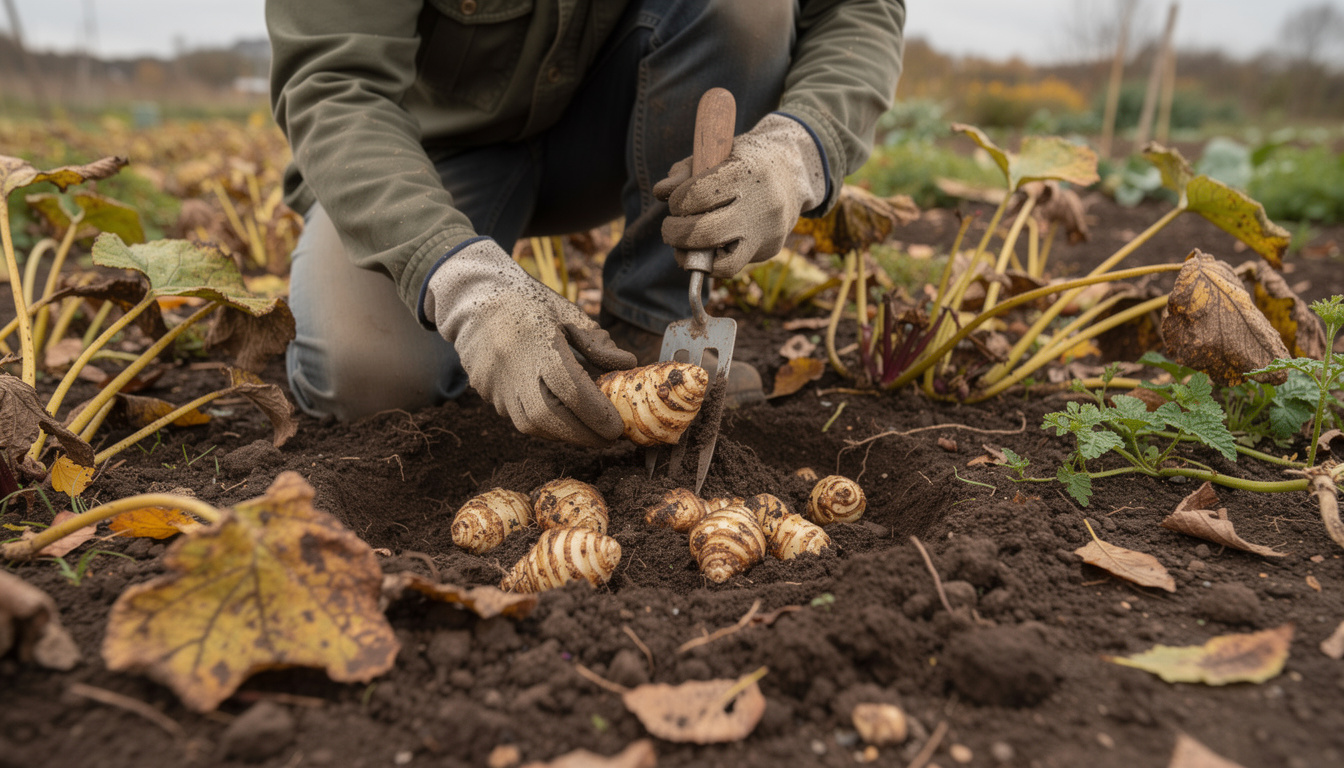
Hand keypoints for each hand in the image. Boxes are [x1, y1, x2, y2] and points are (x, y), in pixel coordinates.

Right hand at [424, 239, 636, 446]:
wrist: (474, 297)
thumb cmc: (529, 302)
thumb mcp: (568, 313)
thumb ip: (597, 342)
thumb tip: (627, 365)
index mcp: (539, 342)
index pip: (570, 389)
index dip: (596, 414)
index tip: (616, 428)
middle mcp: (513, 366)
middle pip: (548, 418)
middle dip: (582, 435)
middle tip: (607, 439)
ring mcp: (495, 383)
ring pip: (530, 424)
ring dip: (562, 433)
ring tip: (586, 430)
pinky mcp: (485, 392)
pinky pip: (516, 416)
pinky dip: (542, 422)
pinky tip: (558, 415)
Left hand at [654, 113, 827, 278]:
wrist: (794, 170)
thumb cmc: (745, 160)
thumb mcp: (717, 153)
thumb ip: (686, 171)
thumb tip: (660, 192)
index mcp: (746, 172)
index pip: (697, 196)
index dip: (677, 202)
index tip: (675, 201)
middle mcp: (761, 204)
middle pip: (706, 233)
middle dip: (676, 234)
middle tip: (670, 229)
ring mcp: (768, 231)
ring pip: (723, 263)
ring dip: (692, 257)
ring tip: (683, 247)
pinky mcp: (770, 248)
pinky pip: (733, 266)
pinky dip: (713, 262)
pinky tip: (706, 250)